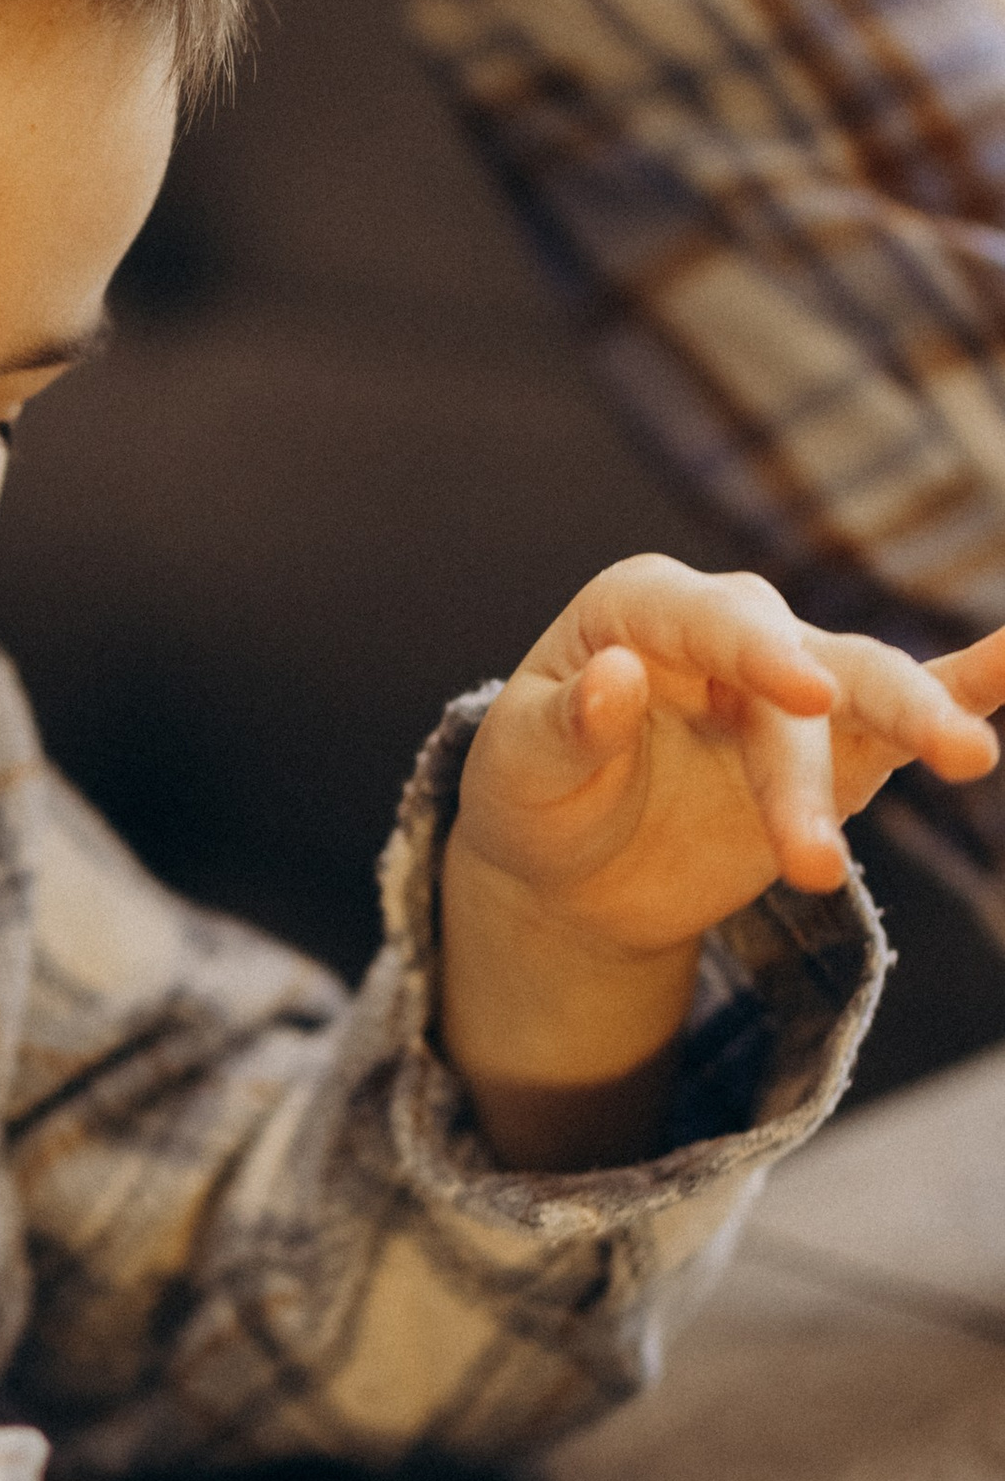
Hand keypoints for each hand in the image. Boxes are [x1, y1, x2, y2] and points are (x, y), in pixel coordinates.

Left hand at [444, 560, 1004, 1165]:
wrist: (574, 871)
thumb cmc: (537, 797)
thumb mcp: (520, 770)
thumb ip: (568, 726)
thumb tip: (617, 676)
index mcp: (639, 609)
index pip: (704, 619)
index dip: (755, 654)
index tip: (804, 696)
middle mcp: (729, 631)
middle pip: (795, 666)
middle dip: (827, 735)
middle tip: (869, 790)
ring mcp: (793, 684)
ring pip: (868, 689)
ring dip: (920, 724)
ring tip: (972, 759)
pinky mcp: (839, 745)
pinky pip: (910, 709)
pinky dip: (975, 681)